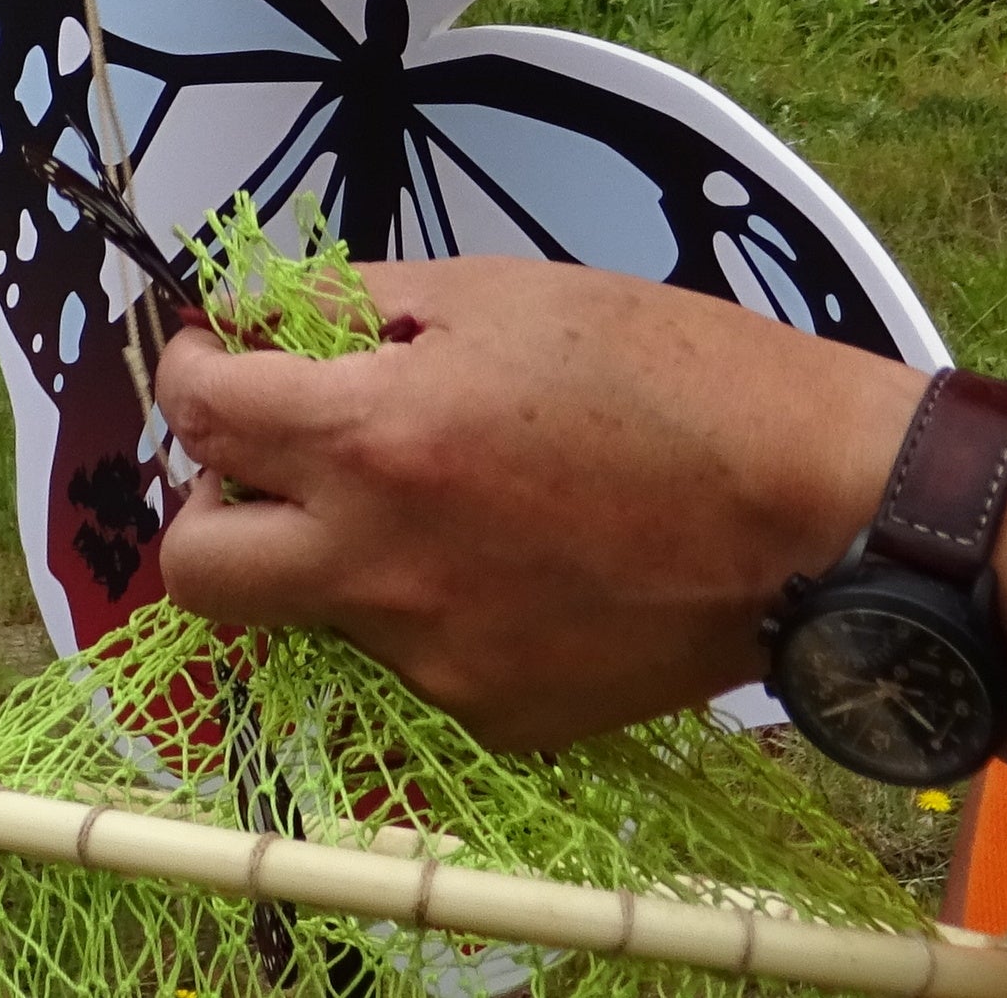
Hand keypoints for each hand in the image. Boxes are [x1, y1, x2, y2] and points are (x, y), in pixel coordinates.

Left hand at [155, 256, 918, 749]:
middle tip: (271, 461)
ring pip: (314, 612)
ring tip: (437, 498)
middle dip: (210, 506)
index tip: (211, 356)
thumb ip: (358, 307)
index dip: (187, 371)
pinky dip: (430, 606)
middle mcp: (382, 566)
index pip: (200, 416)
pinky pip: (414, 659)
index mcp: (372, 442)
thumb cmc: (671, 374)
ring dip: (333, 552)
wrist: (820, 513)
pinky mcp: (500, 712)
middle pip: (198, 571)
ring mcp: (438, 657)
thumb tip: (261, 317)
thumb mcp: (499, 294)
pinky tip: (512, 558)